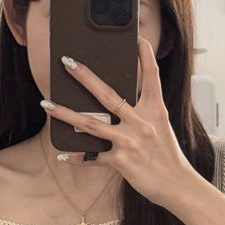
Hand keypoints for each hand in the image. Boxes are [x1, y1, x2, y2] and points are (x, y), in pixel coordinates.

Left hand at [43, 36, 193, 210]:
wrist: (178, 185)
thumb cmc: (168, 156)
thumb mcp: (161, 127)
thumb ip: (142, 113)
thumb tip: (115, 104)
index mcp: (155, 110)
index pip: (151, 77)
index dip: (145, 56)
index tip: (139, 38)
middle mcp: (141, 122)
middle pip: (107, 94)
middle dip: (85, 76)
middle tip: (67, 62)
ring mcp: (129, 141)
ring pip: (91, 124)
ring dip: (65, 114)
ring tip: (47, 104)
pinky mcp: (121, 161)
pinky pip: (93, 158)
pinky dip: (78, 159)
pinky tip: (63, 157)